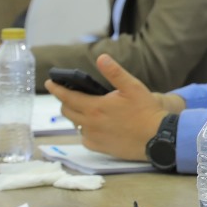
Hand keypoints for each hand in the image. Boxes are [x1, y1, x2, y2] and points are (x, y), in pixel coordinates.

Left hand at [45, 54, 183, 160]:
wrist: (157, 137)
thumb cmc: (146, 111)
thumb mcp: (133, 87)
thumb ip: (114, 72)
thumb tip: (101, 58)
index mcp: (95, 107)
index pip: (67, 97)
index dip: (56, 89)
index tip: (49, 82)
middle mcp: (90, 123)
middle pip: (67, 111)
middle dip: (65, 101)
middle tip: (70, 95)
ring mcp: (94, 137)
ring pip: (75, 125)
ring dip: (76, 115)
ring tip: (85, 109)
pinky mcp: (100, 148)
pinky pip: (85, 138)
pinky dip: (85, 130)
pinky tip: (95, 126)